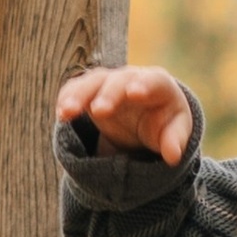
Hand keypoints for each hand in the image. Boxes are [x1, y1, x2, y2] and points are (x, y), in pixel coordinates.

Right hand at [56, 64, 192, 163]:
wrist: (147, 115)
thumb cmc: (165, 121)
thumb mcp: (176, 130)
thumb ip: (175, 140)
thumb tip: (174, 156)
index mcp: (158, 85)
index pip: (152, 80)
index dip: (143, 84)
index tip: (134, 93)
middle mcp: (131, 79)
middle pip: (118, 80)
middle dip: (109, 94)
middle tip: (100, 110)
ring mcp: (108, 83)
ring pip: (92, 82)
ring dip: (78, 96)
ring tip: (66, 113)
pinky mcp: (90, 92)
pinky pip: (76, 90)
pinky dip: (67, 99)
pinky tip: (61, 114)